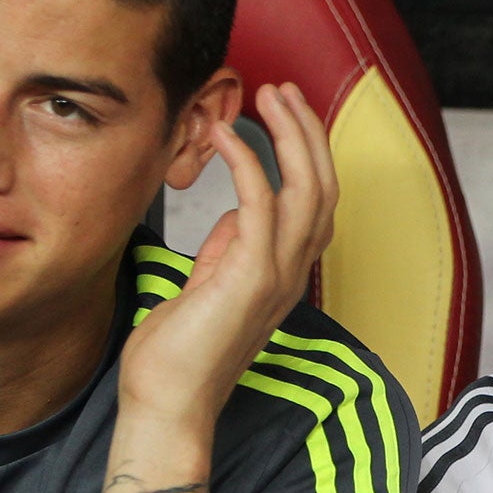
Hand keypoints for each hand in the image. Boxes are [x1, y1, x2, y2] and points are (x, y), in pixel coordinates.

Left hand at [117, 83, 337, 431]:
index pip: (316, 201)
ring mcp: (278, 276)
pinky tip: (226, 134)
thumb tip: (235, 213)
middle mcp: (293, 273)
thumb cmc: (177, 354)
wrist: (169, 403)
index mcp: (285, 273)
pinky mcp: (251, 278)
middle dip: (307, 132)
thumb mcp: (207, 287)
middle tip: (281, 89)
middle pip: (324, 187)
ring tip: (268, 96)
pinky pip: (261, 205)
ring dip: (291, 137)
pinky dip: (247, 163)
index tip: (282, 111)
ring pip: (308, 190)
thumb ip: (227, 250)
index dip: (307, 152)